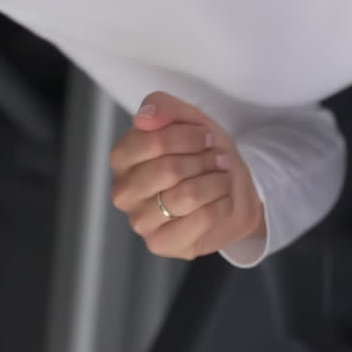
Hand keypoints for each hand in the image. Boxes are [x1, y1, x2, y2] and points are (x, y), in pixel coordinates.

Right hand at [108, 91, 264, 259]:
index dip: (187, 136)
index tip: (205, 136)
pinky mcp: (161, 244)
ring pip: (185, 196)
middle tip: (218, 158)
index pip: (151, 141)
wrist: (230, 189)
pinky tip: (221, 199)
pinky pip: (200, 219)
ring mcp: (139, 221)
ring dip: (215, 181)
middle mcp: (123, 192)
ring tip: (222, 176)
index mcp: (121, 158)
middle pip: (168, 170)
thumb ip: (161, 106)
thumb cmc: (200, 153)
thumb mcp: (186, 118)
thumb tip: (144, 117)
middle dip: (203, 160)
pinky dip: (220, 203)